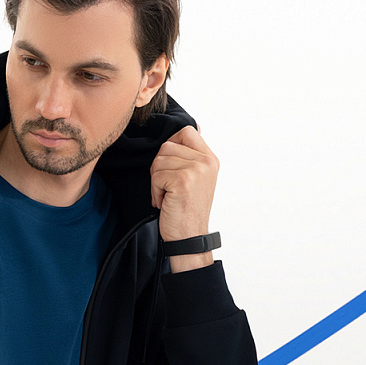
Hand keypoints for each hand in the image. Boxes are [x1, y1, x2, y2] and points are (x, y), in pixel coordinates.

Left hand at [149, 124, 219, 251]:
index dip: (171, 145)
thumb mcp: (196, 179)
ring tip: (167, 196)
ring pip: (159, 160)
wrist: (190, 238)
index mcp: (210, 159)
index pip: (186, 131)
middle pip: (167, 145)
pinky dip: (155, 192)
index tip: (170, 168)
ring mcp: (196, 170)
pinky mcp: (183, 181)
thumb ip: (193, 155)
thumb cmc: (188, 211)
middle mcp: (206, 161)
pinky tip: (165, 202)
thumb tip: (194, 127)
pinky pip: (156, 176)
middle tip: (166, 187)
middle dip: (159, 167)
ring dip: (156, 181)